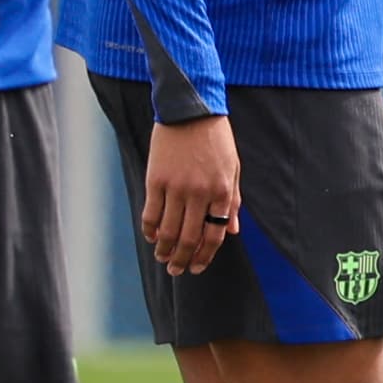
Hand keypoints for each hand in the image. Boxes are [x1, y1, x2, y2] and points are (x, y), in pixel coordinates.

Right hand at [142, 115, 242, 274]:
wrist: (190, 111)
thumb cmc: (216, 140)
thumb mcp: (233, 169)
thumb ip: (232, 201)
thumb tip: (232, 232)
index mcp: (222, 192)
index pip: (214, 234)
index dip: (205, 255)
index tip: (197, 267)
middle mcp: (199, 194)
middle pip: (189, 237)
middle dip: (182, 259)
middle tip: (177, 271)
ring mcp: (176, 188)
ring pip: (168, 230)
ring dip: (165, 250)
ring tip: (163, 259)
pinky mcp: (155, 180)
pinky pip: (151, 213)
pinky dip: (150, 230)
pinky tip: (151, 237)